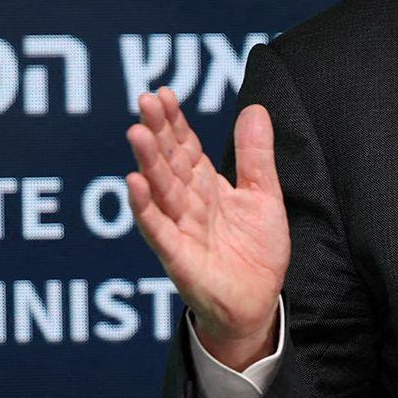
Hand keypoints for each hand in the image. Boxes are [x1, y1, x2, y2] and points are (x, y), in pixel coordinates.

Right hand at [126, 88, 288, 369]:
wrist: (257, 303)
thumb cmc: (255, 251)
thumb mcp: (263, 195)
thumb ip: (256, 155)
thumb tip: (255, 108)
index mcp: (205, 187)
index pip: (185, 147)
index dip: (175, 122)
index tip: (162, 94)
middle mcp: (188, 204)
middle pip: (169, 163)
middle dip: (158, 133)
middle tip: (145, 101)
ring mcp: (180, 229)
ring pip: (161, 191)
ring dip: (148, 162)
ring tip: (137, 133)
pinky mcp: (179, 257)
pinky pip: (159, 230)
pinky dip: (146, 208)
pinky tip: (134, 184)